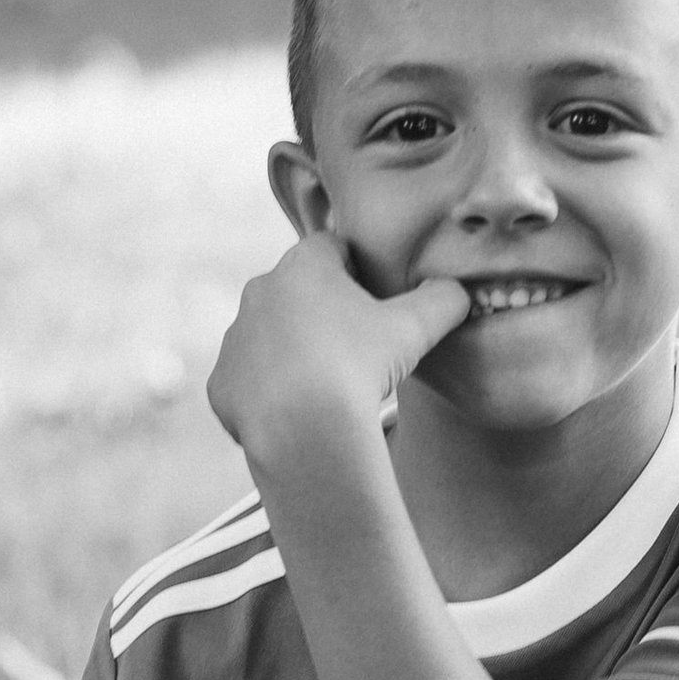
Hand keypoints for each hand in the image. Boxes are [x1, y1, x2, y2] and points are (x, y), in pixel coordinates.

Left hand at [207, 232, 467, 463]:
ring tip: (325, 387)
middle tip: (355, 348)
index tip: (373, 301)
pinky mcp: (221, 384)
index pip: (331, 248)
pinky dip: (269, 395)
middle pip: (297, 292)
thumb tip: (457, 291)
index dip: (356, 271)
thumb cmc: (360, 366)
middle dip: (322, 312)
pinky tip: (296, 415)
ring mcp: (234, 338)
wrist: (304, 430)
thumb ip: (442, 300)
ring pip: (269, 337)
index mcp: (303, 265)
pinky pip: (247, 382)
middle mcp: (259, 292)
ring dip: (292, 353)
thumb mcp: (417, 328)